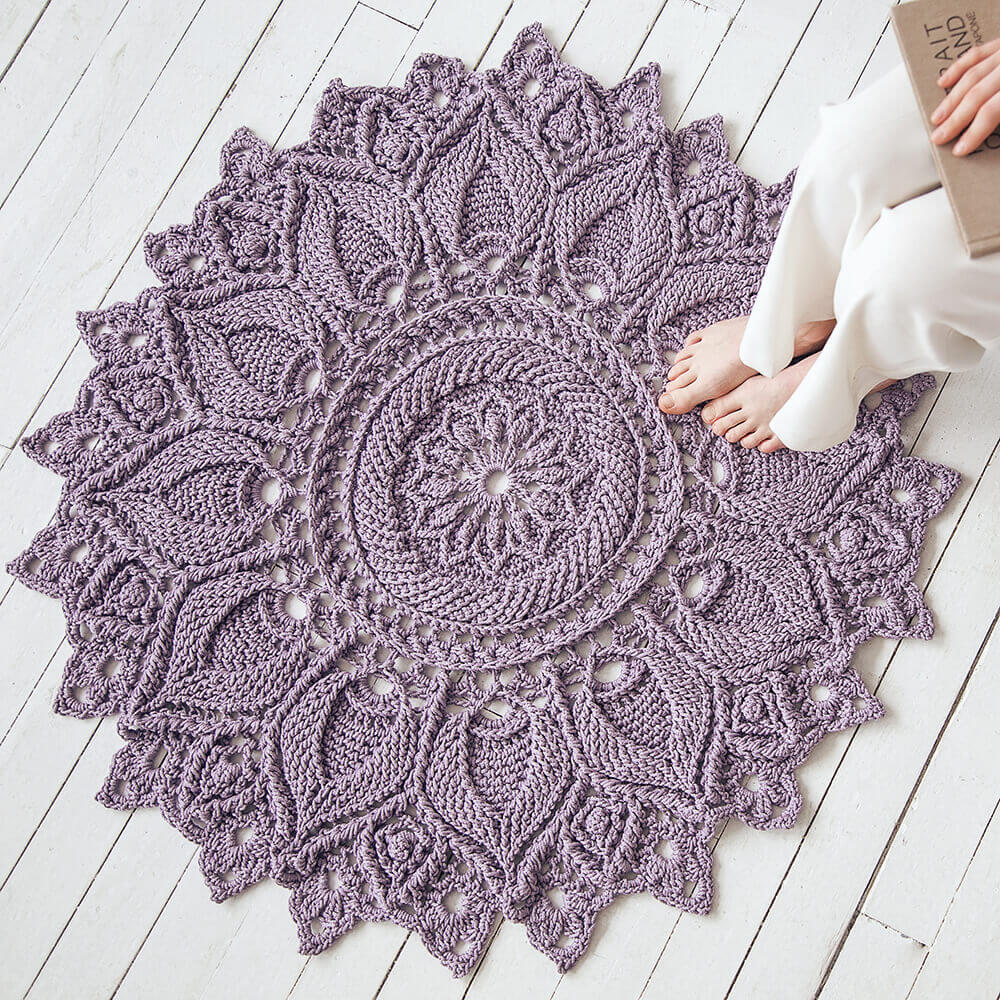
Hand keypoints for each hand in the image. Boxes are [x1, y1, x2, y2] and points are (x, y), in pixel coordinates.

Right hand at [929, 38, 999, 154]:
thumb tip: (992, 132)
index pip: (991, 111)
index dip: (974, 133)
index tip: (960, 149)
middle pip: (976, 95)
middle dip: (955, 120)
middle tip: (939, 137)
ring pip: (972, 76)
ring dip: (951, 99)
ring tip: (938, 117)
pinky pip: (977, 53)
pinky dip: (958, 68)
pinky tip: (944, 83)